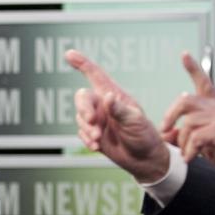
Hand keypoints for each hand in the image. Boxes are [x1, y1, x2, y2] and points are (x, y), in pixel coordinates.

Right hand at [66, 49, 169, 181]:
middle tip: (92, 121)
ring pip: (79, 117)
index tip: (69, 54)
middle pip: (82, 97)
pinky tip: (95, 147)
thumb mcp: (136, 121)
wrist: (144, 159)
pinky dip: (85, 139)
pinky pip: (81, 133)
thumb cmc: (145, 135)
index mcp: (114, 95)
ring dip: (86, 128)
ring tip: (98, 139)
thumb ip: (120, 110)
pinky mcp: (93, 135)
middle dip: (84, 109)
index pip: (96, 75)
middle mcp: (103, 105)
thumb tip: (107, 97)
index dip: (82, 63)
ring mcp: (98, 120)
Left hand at [160, 52, 214, 182]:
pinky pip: (196, 137)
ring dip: (182, 142)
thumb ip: (184, 134)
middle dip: (170, 115)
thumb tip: (165, 134)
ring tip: (187, 154)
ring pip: (189, 123)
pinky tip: (190, 158)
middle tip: (165, 129)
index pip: (204, 83)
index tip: (184, 54)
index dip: (194, 68)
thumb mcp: (202, 141)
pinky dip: (189, 150)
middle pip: (186, 100)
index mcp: (214, 107)